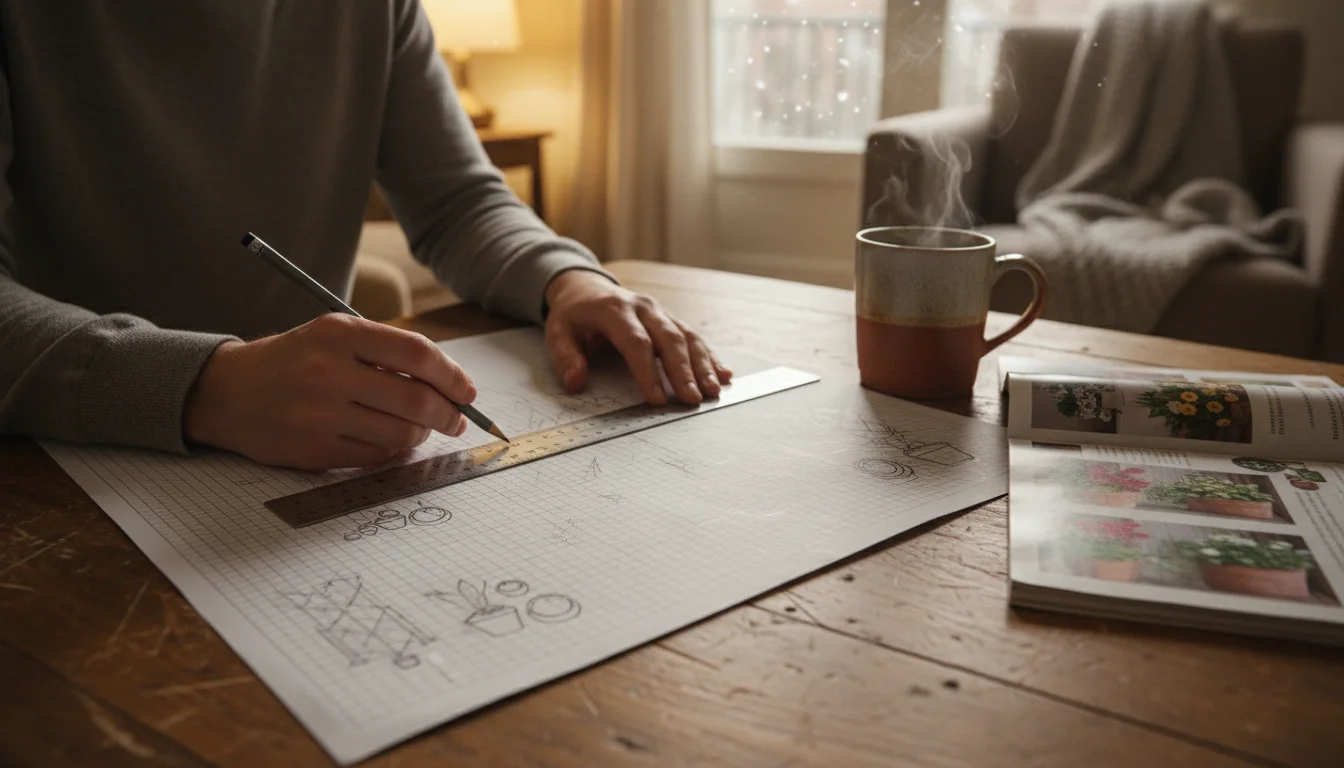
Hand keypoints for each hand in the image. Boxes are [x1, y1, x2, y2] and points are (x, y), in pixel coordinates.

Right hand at [183, 314, 474, 469]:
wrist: (226, 392)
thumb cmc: (294, 360)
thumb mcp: (334, 336)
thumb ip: (386, 353)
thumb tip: (449, 384)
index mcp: (338, 333)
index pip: (416, 354)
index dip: (452, 375)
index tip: (468, 391)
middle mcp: (328, 371)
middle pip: (416, 400)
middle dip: (448, 414)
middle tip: (455, 419)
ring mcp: (318, 414)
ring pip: (400, 434)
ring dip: (421, 434)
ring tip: (419, 428)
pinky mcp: (312, 449)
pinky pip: (375, 457)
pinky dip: (394, 451)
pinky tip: (390, 441)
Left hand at [543, 270, 731, 404]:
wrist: (585, 288)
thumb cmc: (574, 316)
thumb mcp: (557, 332)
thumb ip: (565, 357)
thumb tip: (575, 383)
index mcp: (614, 310)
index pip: (635, 341)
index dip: (647, 371)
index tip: (656, 399)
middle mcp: (643, 307)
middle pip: (669, 338)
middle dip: (683, 371)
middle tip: (694, 399)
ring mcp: (660, 311)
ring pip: (687, 336)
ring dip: (702, 365)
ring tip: (713, 391)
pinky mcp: (670, 319)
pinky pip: (693, 336)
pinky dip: (709, 356)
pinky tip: (724, 374)